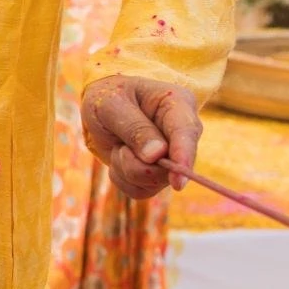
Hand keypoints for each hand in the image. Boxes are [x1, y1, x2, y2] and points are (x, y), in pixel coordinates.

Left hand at [80, 74, 200, 199]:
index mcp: (178, 103)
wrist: (101, 109)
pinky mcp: (159, 173)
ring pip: (155, 182)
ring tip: (119, 145)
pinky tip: (120, 157)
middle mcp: (182, 132)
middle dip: (138, 164)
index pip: (186, 132)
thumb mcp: (111, 103)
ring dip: (126, 168)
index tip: (177, 181)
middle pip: (172, 166)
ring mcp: (174, 156)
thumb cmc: (108, 98)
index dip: (183, 157)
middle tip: (119, 148)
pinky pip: (142, 190)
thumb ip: (133, 126)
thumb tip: (157, 155)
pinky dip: (123, 178)